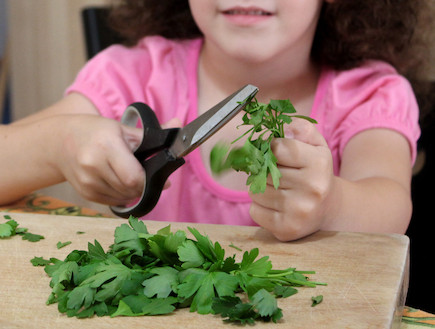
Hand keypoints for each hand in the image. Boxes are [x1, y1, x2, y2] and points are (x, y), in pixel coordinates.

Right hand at [53, 115, 180, 205]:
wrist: (59, 141)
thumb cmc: (95, 132)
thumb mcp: (122, 128)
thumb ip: (152, 134)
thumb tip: (179, 124)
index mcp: (106, 147)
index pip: (134, 178)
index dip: (148, 180)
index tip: (155, 175)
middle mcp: (93, 166)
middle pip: (130, 189)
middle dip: (143, 185)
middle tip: (145, 174)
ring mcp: (87, 182)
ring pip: (123, 197)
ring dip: (132, 191)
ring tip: (129, 175)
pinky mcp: (85, 193)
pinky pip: (112, 202)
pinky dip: (121, 195)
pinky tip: (118, 181)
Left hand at [249, 119, 334, 240]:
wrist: (329, 208)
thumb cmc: (315, 171)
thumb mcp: (315, 144)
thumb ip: (299, 128)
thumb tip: (282, 127)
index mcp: (319, 163)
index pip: (276, 148)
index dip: (271, 149)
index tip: (277, 153)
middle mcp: (312, 188)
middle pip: (263, 171)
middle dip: (264, 170)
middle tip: (277, 174)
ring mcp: (299, 211)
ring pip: (255, 191)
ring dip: (260, 189)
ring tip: (278, 190)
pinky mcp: (287, 229)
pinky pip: (254, 211)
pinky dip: (259, 207)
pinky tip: (275, 206)